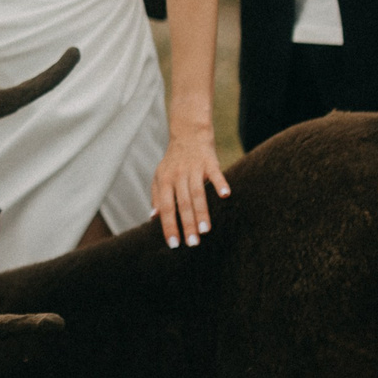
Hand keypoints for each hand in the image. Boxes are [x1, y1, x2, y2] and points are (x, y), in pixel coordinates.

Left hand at [153, 127, 230, 248]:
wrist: (189, 133)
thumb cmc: (174, 160)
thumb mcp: (160, 176)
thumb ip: (156, 196)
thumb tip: (152, 218)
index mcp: (164, 181)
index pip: (165, 207)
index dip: (169, 226)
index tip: (174, 244)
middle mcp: (178, 175)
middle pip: (182, 204)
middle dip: (187, 225)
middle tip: (193, 244)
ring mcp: (194, 168)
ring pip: (197, 193)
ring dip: (202, 212)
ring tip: (206, 231)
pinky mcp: (209, 161)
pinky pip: (215, 174)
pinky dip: (220, 183)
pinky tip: (225, 195)